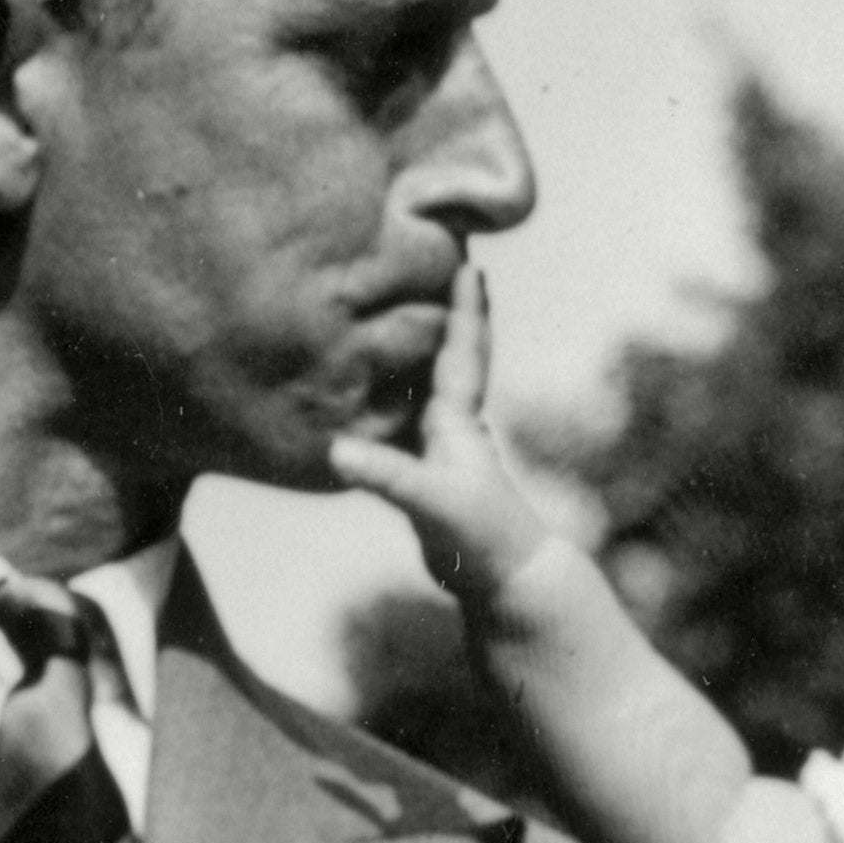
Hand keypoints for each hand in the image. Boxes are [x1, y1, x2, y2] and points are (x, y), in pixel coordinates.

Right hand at [327, 258, 561, 601]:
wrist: (505, 581)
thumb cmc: (479, 537)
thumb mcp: (430, 502)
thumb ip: (386, 476)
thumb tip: (337, 451)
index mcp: (457, 420)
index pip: (462, 350)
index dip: (465, 308)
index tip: (472, 261)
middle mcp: (453, 428)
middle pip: (447, 358)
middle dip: (443, 316)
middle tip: (436, 270)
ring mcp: (442, 452)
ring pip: (427, 390)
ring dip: (416, 358)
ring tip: (397, 322)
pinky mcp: (429, 479)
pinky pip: (407, 425)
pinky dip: (393, 405)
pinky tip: (373, 402)